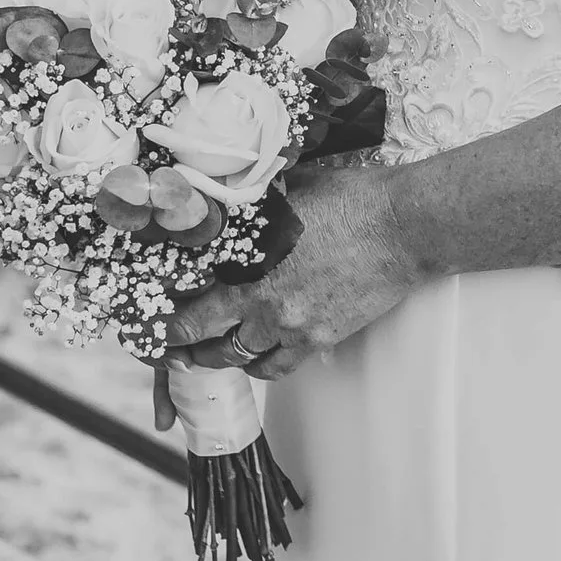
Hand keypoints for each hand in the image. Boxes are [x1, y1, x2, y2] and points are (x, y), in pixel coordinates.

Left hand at [163, 163, 419, 381]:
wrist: (404, 226)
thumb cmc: (352, 201)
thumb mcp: (292, 192)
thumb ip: (255, 206)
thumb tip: (228, 198)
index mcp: (250, 268)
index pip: (189, 310)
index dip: (166, 320)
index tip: (156, 318)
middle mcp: (265, 305)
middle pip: (205, 343)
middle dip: (182, 345)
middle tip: (172, 343)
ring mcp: (293, 328)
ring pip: (238, 359)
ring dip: (218, 357)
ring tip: (208, 351)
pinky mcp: (321, 340)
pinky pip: (277, 367)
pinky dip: (260, 365)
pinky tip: (256, 355)